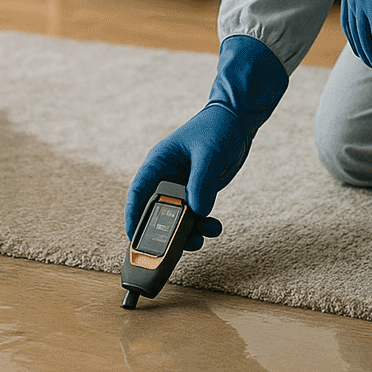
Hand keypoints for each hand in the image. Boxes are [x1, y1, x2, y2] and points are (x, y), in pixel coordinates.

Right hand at [124, 35, 288, 250]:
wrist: (238, 122)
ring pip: (177, 217)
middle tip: (172, 249)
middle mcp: (167, 177)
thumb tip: (198, 211)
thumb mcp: (209, 153)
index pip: (139, 192)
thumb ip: (202, 182)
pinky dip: (202, 225)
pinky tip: (214, 228)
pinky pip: (194, 215)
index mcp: (159, 162)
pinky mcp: (197, 192)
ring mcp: (182, 186)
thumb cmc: (217, 129)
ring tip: (202, 238)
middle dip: (164, 231)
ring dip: (187, 231)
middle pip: (157, 211)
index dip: (133, 216)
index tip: (134, 238)